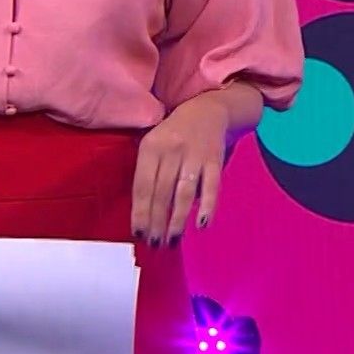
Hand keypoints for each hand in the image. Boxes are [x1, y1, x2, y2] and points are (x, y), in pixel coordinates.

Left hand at [132, 106, 229, 246]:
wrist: (208, 109)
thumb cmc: (174, 134)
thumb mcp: (154, 145)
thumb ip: (148, 173)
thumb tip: (144, 214)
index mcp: (151, 147)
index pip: (143, 186)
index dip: (140, 211)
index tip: (139, 234)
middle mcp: (171, 150)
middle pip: (162, 192)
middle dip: (157, 222)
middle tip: (155, 244)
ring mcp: (195, 155)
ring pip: (183, 193)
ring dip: (178, 220)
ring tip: (172, 240)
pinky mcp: (215, 159)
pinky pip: (211, 186)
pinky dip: (207, 205)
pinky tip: (201, 224)